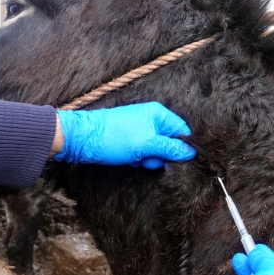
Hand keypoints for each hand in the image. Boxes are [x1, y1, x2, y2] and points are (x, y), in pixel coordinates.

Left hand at [53, 102, 195, 167]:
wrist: (82, 140)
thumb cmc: (114, 137)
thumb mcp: (147, 144)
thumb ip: (171, 148)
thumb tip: (191, 153)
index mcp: (158, 114)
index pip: (182, 131)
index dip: (182, 147)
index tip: (176, 160)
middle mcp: (152, 119)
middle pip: (171, 143)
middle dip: (161, 155)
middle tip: (148, 159)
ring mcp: (141, 130)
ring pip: (157, 151)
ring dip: (149, 159)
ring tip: (136, 158)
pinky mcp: (132, 141)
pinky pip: (144, 153)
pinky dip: (139, 159)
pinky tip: (129, 159)